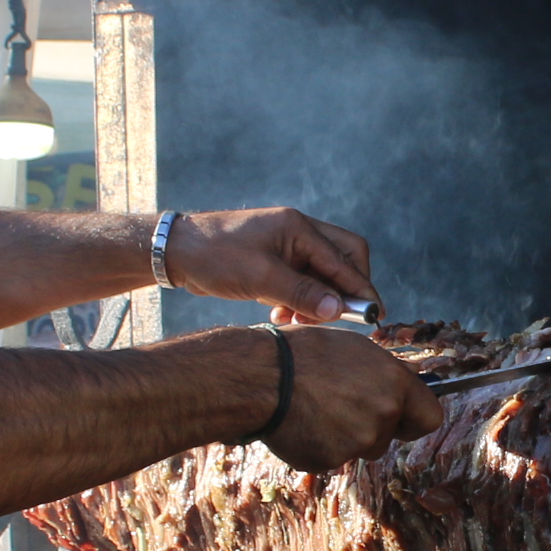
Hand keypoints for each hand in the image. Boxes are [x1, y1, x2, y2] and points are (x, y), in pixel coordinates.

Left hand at [165, 207, 381, 323]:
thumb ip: (301, 293)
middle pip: (342, 260)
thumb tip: (338, 309)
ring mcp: (285, 248)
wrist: (176, 252)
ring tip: (300, 323)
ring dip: (318, 301)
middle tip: (340, 317)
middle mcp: (298, 234)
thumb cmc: (215, 255)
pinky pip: (300, 283)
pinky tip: (283, 317)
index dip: (361, 288)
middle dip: (345, 290)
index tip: (374, 314)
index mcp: (299, 227)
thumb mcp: (260, 277)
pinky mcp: (273, 263)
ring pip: (321, 275)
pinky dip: (298, 302)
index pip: (344, 258)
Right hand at [263, 328, 445, 471]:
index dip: (416, 418)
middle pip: (391, 435)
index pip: (430, 418)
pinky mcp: (330, 461)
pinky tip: (303, 422)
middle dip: (374, 426)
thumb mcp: (355, 348)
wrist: (261, 377)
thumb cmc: (305, 353)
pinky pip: (333, 457)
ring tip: (317, 409)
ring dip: (347, 436)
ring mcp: (357, 443)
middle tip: (344, 405)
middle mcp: (382, 416)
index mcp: (394, 384)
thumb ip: (386, 372)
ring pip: (362, 447)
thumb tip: (404, 382)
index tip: (404, 416)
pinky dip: (322, 445)